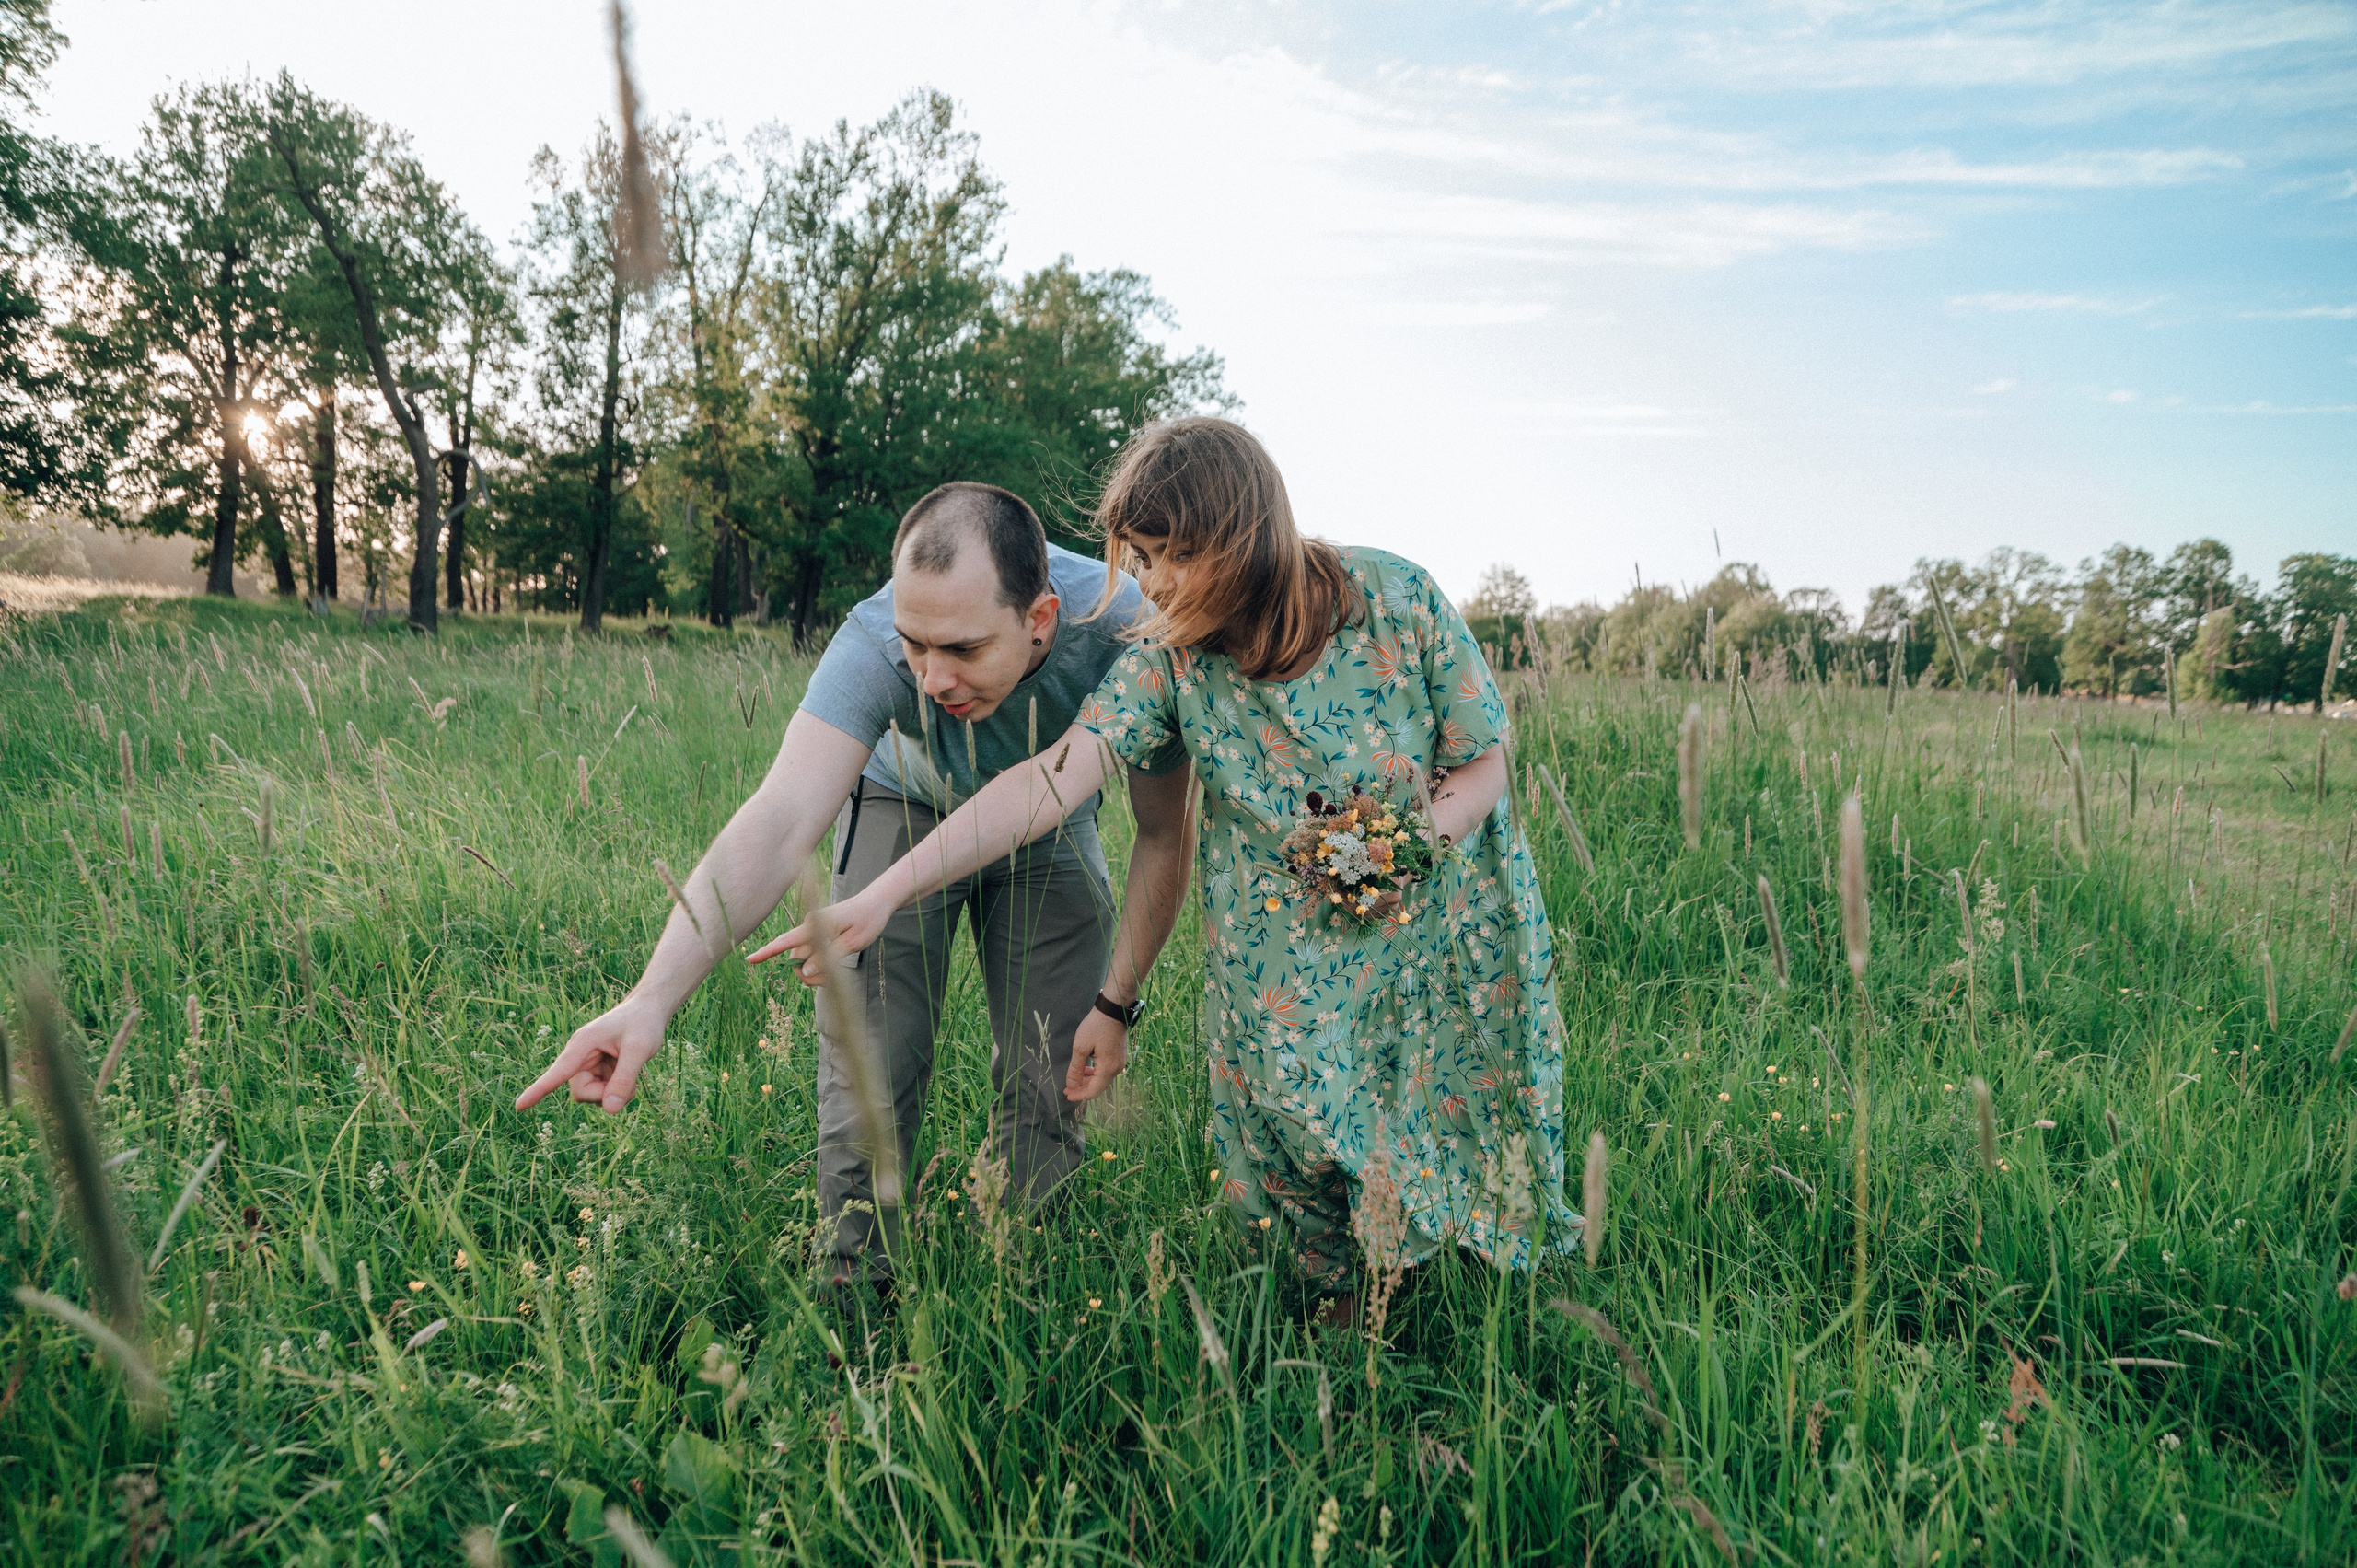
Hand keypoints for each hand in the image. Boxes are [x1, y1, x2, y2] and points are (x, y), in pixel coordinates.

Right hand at [514, 994, 666, 1114]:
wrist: (649, 1010)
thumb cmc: (643, 1023)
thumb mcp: (639, 1049)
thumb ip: (624, 1079)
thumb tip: (610, 1110)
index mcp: (582, 1045)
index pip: (558, 1072)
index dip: (538, 1090)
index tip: (519, 1106)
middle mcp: (579, 1056)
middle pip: (581, 1092)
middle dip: (604, 1094)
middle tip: (629, 1082)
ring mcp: (588, 1065)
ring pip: (592, 1096)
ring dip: (613, 1092)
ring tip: (632, 1070)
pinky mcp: (597, 1071)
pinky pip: (602, 1094)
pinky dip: (618, 1090)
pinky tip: (630, 1072)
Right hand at [748, 884, 893, 984]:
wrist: (877, 902)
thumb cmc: (868, 919)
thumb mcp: (852, 943)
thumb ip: (827, 958)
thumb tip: (803, 971)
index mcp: (816, 925)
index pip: (786, 941)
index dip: (767, 951)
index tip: (749, 959)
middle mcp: (810, 926)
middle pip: (795, 957)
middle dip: (806, 974)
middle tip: (830, 980)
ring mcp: (813, 930)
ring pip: (803, 959)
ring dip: (815, 972)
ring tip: (836, 972)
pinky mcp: (818, 934)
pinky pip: (811, 954)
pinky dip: (819, 965)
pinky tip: (833, 967)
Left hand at [1065, 1008, 1128, 1101]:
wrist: (1113, 1009)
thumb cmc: (1096, 1026)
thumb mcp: (1081, 1047)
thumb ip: (1076, 1068)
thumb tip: (1071, 1084)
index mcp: (1108, 1068)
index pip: (1093, 1091)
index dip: (1079, 1095)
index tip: (1067, 1094)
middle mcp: (1117, 1069)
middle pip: (1099, 1087)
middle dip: (1083, 1089)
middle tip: (1067, 1088)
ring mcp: (1120, 1062)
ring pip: (1103, 1079)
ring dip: (1089, 1081)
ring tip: (1075, 1079)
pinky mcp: (1120, 1056)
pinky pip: (1106, 1071)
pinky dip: (1096, 1073)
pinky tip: (1087, 1069)